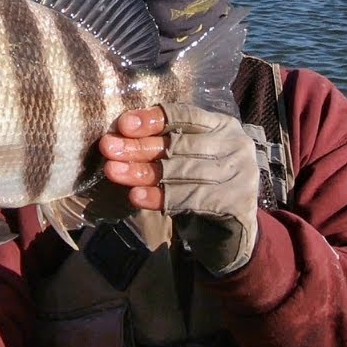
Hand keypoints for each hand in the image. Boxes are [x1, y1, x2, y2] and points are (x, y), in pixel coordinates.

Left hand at [100, 104, 259, 274]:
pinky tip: (136, 196)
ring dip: (142, 172)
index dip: (152, 119)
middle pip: (179, 144)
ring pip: (180, 171)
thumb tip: (120, 137)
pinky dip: (159, 196)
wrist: (234, 230)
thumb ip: (164, 144)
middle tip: (108, 149)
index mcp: (222, 125)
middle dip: (139, 147)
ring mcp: (239, 174)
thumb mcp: (188, 157)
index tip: (123, 125)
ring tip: (113, 172)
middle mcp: (235, 145)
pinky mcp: (235, 202)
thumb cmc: (202, 184)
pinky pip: (189, 199)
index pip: (184, 115)